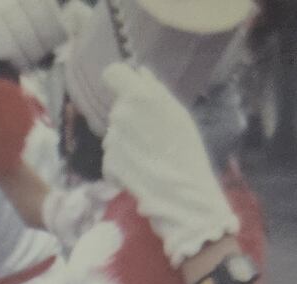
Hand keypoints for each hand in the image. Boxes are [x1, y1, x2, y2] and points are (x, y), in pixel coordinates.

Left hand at [101, 63, 237, 266]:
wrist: (185, 198)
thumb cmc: (188, 155)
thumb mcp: (178, 117)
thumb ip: (155, 93)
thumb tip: (139, 72)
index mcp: (143, 97)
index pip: (113, 73)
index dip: (119, 81)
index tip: (127, 92)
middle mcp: (123, 115)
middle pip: (117, 110)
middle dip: (130, 122)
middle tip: (153, 140)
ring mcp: (113, 140)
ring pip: (112, 137)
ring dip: (126, 146)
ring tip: (150, 159)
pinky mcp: (108, 164)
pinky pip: (110, 160)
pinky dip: (121, 168)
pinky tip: (141, 174)